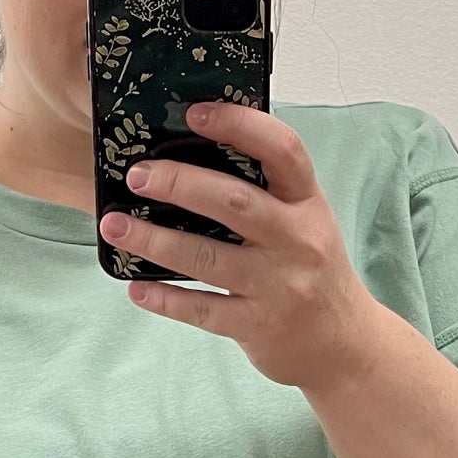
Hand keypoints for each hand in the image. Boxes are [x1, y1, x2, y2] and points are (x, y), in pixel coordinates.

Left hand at [98, 102, 372, 387]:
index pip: (283, 151)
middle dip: (179, 183)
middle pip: (234, 202)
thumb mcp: (306, 221)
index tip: (195, 112)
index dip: (240, 125)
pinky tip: (136, 287)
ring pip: (207, 257)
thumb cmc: (313, 270)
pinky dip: (164, 298)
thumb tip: (192, 151)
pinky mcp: (257, 326)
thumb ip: (266, 191)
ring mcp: (278, 286)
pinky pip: (202, 309)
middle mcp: (297, 241)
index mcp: (307, 203)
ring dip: (154, 239)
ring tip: (114, 225)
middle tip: (137, 176)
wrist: (343, 345)